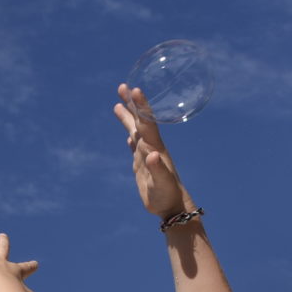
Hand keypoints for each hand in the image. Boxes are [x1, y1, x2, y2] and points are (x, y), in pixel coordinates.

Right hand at [113, 84, 189, 218]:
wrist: (173, 206)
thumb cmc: (168, 195)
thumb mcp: (162, 183)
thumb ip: (157, 169)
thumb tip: (151, 155)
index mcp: (155, 147)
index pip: (147, 122)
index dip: (141, 106)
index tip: (134, 89)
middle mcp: (151, 147)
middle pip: (139, 120)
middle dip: (131, 103)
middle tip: (122, 86)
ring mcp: (146, 154)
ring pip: (135, 130)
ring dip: (128, 117)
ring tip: (118, 103)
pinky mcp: (142, 165)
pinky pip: (135, 146)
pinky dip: (131, 137)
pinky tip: (128, 135)